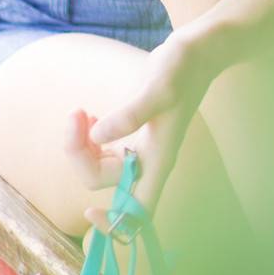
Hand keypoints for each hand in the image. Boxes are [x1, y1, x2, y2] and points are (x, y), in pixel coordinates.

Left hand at [85, 30, 213, 222]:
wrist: (196, 52)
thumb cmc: (184, 69)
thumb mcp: (158, 89)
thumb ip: (130, 114)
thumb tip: (97, 136)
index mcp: (158, 160)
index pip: (138, 211)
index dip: (114, 222)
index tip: (89, 213)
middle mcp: (148, 159)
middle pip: (102, 180)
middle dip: (80, 154)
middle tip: (76, 115)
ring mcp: (138, 145)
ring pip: (97, 163)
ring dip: (80, 144)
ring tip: (80, 112)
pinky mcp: (131, 130)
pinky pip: (99, 147)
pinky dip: (87, 135)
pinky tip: (88, 115)